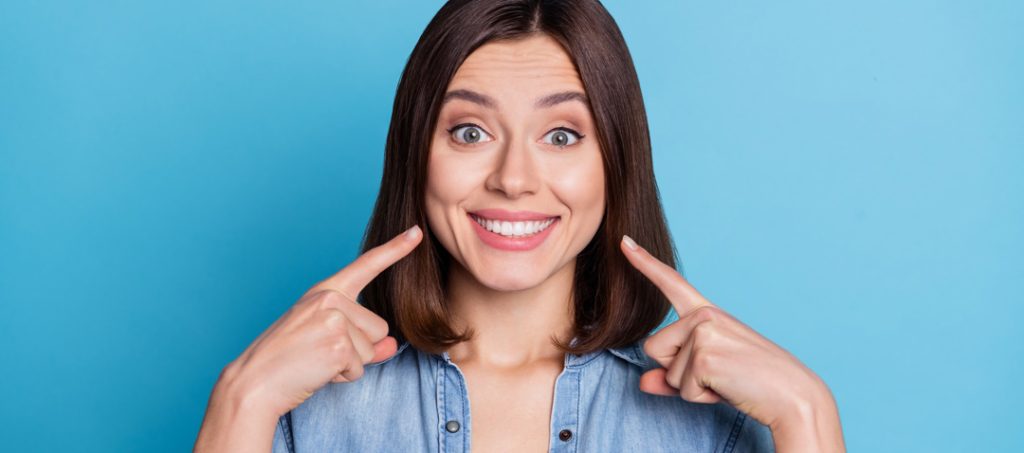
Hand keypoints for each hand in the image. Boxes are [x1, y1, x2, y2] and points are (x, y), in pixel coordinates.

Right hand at [217, 225, 423, 417]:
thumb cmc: (287, 361)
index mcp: (325, 291)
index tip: (416, 232)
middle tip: (318, 352)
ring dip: (349, 365)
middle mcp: (330, 298)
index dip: (395, 249)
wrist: (255, 382)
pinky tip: (316, 371)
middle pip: (378, 328)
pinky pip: (360, 368)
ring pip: (371, 349)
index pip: (366, 266)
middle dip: (357, 350)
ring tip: (315, 361)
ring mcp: (334, 319)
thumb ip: (363, 341)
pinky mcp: (338, 344)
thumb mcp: (326, 341)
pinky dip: (342, 377)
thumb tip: (391, 345)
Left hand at [620, 235, 843, 449]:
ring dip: (692, 387)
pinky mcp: (705, 355)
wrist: (792, 396)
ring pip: (667, 371)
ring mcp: (704, 331)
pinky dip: (702, 397)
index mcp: (706, 313)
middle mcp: (704, 315)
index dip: (644, 263)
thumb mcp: (707, 376)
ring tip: (727, 380)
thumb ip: (672, 377)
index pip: (671, 284)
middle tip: (719, 374)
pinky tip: (728, 387)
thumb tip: (643, 382)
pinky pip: (681, 388)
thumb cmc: (752, 384)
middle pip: (654, 349)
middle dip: (679, 373)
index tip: (623, 241)